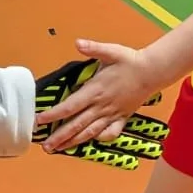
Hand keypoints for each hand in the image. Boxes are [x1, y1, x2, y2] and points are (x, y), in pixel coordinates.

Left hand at [34, 42, 164, 155]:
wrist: (153, 71)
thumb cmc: (130, 61)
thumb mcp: (111, 51)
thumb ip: (93, 48)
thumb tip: (78, 42)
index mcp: (95, 90)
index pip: (70, 106)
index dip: (54, 115)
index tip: (40, 120)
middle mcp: (102, 106)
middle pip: (77, 125)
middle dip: (60, 136)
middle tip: (45, 146)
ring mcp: (112, 114)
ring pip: (90, 132)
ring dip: (73, 142)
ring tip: (60, 149)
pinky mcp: (122, 118)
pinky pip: (110, 133)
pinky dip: (99, 139)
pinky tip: (90, 141)